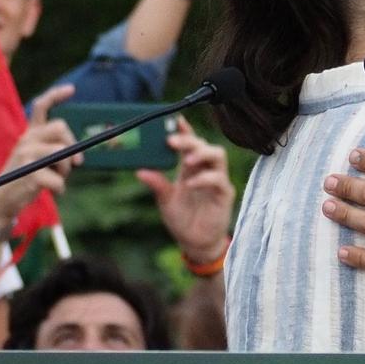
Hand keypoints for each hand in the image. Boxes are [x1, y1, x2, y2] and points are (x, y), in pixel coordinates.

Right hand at [0, 85, 78, 228]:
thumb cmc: (25, 178)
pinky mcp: (29, 174)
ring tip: (58, 181)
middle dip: (71, 145)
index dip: (56, 95)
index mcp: (29, 134)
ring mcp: (26, 155)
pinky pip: (58, 179)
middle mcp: (26, 140)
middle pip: (60, 127)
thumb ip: (53, 150)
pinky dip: (60, 188)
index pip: (41, 106)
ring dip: (66, 171)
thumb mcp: (37, 159)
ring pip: (62, 153)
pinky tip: (54, 192)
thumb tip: (78, 155)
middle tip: (75, 164)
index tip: (71, 89)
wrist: (2, 201)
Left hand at [139, 119, 233, 266]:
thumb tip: (140, 171)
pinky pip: (218, 180)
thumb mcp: (165, 201)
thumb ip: (157, 184)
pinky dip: (204, 178)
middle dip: (189, 140)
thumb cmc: (182, 220)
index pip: (190, 143)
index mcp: (190, 169)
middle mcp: (204, 170)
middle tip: (172, 141)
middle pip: (204, 145)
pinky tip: (191, 183)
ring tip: (186, 160)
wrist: (196, 243)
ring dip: (201, 154)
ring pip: (218, 156)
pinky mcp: (224, 194)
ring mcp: (217, 181)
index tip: (175, 120)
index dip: (185, 130)